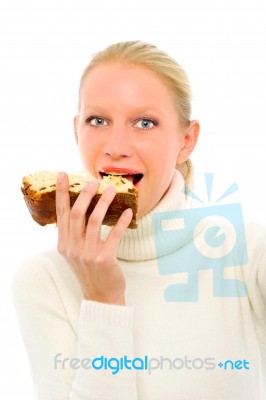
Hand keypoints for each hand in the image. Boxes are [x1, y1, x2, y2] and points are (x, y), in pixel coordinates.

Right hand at [55, 172, 132, 305]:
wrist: (100, 296)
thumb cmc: (89, 271)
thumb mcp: (75, 253)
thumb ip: (74, 234)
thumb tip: (80, 208)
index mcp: (64, 244)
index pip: (61, 213)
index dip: (63, 193)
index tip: (63, 175)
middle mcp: (73, 248)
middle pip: (77, 214)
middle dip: (85, 194)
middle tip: (94, 181)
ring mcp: (88, 254)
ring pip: (95, 221)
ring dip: (103, 203)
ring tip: (111, 190)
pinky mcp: (105, 259)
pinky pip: (114, 235)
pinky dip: (121, 222)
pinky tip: (128, 213)